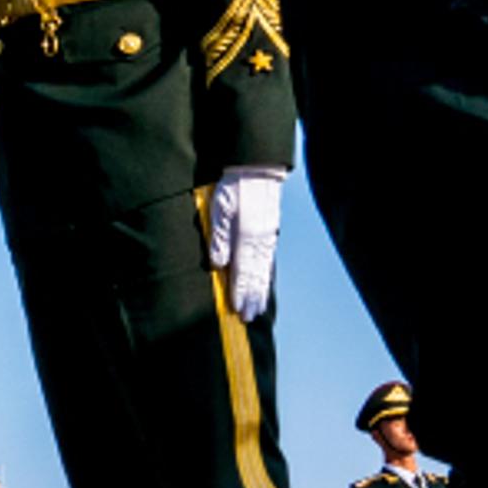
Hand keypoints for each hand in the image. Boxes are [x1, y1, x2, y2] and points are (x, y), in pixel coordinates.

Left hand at [204, 166, 283, 319]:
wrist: (258, 169)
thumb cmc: (235, 187)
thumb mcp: (220, 209)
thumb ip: (219, 238)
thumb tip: (218, 264)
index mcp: (247, 238)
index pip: (242, 273)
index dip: (240, 293)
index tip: (238, 310)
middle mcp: (260, 242)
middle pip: (256, 277)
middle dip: (251, 298)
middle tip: (248, 318)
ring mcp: (267, 237)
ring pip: (264, 271)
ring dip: (260, 291)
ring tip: (258, 308)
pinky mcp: (269, 232)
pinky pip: (267, 260)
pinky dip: (266, 276)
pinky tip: (263, 283)